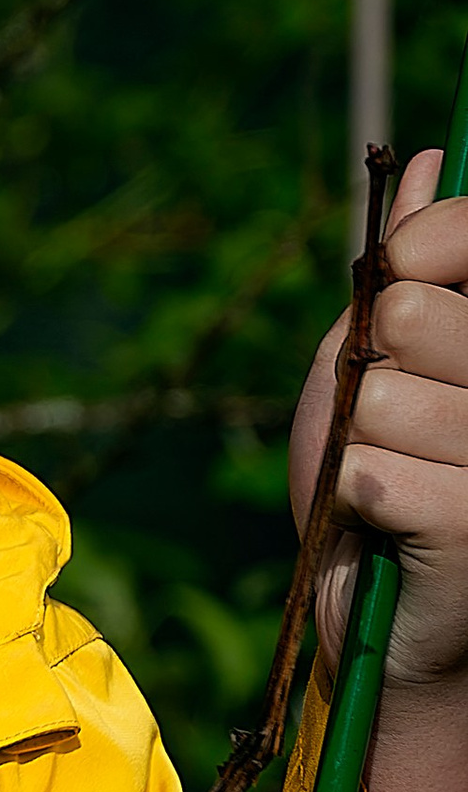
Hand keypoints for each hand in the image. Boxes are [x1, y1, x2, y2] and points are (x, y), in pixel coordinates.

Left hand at [290, 149, 467, 688]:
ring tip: (398, 483)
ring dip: (365, 444)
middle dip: (378, 369)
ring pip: (385, 398)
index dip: (428, 244)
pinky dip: (358, 497)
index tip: (402, 272)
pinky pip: (372, 469)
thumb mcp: (382, 362)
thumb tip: (434, 162)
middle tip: (398, 426)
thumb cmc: (389, 488)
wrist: (392, 629)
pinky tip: (391, 528)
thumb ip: (414, 268)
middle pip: (420, 316)